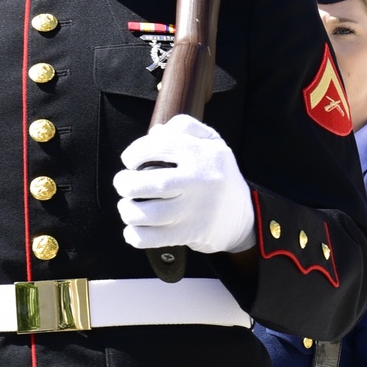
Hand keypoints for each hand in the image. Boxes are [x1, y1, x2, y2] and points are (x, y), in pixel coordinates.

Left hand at [114, 115, 254, 255]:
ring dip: (127, 210)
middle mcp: (199, 181)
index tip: (129, 160)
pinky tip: (135, 229)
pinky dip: (134, 235)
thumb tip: (154, 132)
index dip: (135, 151)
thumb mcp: (212, 143)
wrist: (244, 217)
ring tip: (127, 207)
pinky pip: (151, 238)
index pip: (160, 145)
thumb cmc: (217, 175)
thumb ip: (185, 128)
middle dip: (125, 183)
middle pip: (151, 182)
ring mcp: (194, 210)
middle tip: (123, 184)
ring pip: (147, 213)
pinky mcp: (189, 233)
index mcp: (203, 154)